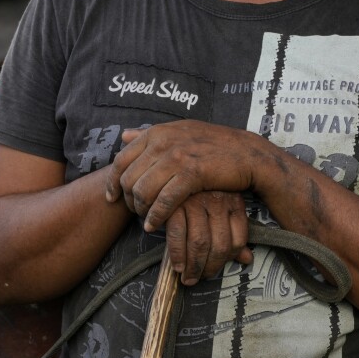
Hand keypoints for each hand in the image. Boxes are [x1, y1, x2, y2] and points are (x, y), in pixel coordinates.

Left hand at [106, 121, 262, 230]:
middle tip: (134, 212)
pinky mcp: (192, 173)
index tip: (111, 198)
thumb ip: (150, 135)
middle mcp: (163, 142)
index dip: (112, 181)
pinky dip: (156, 216)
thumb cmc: (213, 145)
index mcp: (157, 132)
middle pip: (128, 178)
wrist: (247, 153)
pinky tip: (154, 225)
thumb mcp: (179, 132)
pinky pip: (164, 200)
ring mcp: (178, 157)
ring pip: (142, 190)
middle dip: (128, 199)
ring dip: (140, 209)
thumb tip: (124, 136)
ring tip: (145, 219)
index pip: (121, 159)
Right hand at [164, 191, 252, 284]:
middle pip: (219, 245)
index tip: (213, 270)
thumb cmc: (197, 193)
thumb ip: (232, 233)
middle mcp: (218, 200)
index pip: (238, 240)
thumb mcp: (221, 207)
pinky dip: (176, 254)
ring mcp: (196, 201)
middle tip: (198, 279)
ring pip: (199, 243)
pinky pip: (177, 235)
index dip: (226, 261)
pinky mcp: (175, 202)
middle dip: (208, 268)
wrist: (169, 169)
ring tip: (187, 277)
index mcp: (234, 201)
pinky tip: (175, 265)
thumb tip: (247, 259)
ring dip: (193, 266)